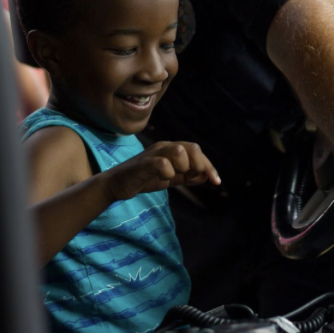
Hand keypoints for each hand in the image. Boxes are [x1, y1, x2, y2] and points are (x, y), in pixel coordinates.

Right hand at [104, 141, 220, 201]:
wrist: (117, 185)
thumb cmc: (144, 179)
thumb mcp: (170, 178)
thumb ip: (187, 176)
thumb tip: (206, 177)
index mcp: (172, 149)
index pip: (197, 151)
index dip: (210, 166)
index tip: (217, 182)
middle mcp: (164, 147)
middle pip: (192, 147)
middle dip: (200, 164)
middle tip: (195, 178)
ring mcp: (153, 153)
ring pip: (179, 150)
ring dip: (184, 166)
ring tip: (175, 176)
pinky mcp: (143, 163)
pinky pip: (162, 164)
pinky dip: (168, 173)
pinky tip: (163, 178)